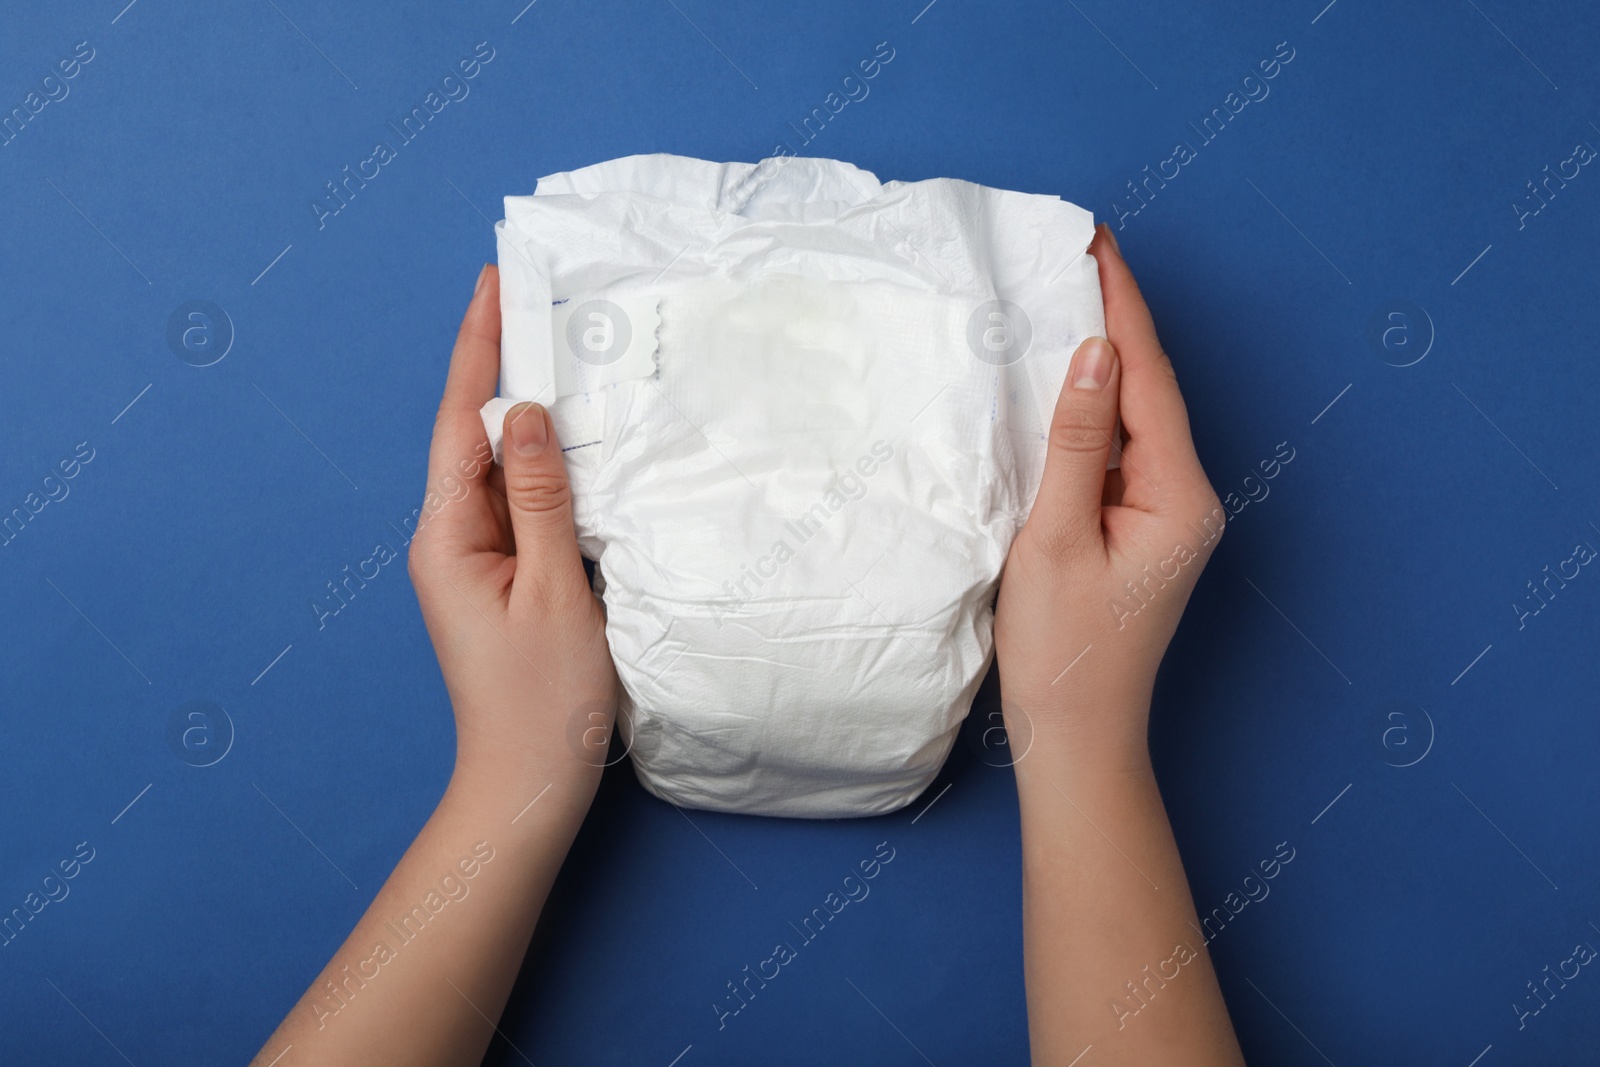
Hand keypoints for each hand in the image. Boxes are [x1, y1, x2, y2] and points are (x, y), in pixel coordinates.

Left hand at [407, 264, 616, 801]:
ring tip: (569, 359)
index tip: (494, 285)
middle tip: (544, 304)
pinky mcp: (503, 579)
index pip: (460, 422)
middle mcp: (450, 540)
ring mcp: (475, 560)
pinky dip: (550, 471)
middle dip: (508, 370)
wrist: (530, 784)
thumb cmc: (544, 700)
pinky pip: (523, 506)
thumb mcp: (553, 590)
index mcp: (447, 537)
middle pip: (478, 437)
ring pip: (504, 470)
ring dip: (534, 420)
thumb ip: (542, 498)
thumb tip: (528, 414)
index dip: (477, 349)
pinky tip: (581, 447)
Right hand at [995, 224, 1224, 762]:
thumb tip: (1095, 352)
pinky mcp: (1139, 529)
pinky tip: (1065, 379)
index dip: (1122, 306)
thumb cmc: (1063, 651)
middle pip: (1151, 389)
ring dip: (1104, 359)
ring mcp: (1165, 515)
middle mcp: (1186, 498)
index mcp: (1178, 496)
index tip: (1096, 242)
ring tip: (1071, 293)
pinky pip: (1118, 451)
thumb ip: (1076, 441)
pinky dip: (1092, 409)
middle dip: (1117, 318)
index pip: (1149, 379)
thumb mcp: (1055, 538)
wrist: (1076, 735)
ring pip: (1135, 418)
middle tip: (1080, 250)